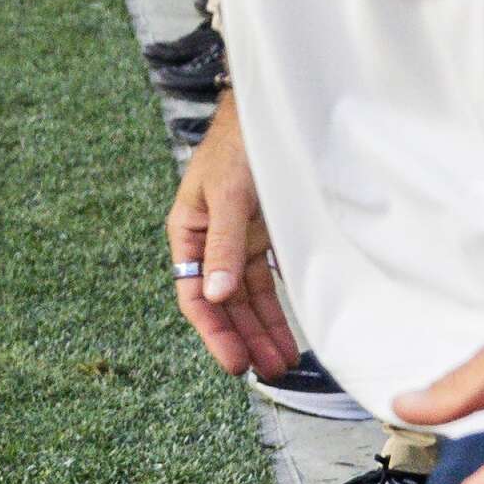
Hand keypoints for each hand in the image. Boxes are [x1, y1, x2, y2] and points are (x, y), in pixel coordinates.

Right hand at [166, 88, 297, 378]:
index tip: (234, 363)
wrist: (274, 110)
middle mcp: (212, 243)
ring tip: (284, 363)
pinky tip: (295, 331)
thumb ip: (222, 245)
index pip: (195, 294)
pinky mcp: (269, 236)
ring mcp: (241, 241)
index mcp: (188, 233)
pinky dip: (282, 306)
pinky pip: (272, 281)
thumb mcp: (226, 194)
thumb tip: (218, 296)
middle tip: (267, 373)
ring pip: (250, 297)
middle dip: (245, 338)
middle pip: (225, 303)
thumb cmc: (239, 145)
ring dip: (266, 329)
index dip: (214, 332)